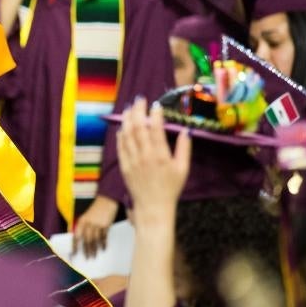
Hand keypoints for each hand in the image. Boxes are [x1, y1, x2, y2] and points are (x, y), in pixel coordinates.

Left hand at [72, 194, 118, 257]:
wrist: (107, 200)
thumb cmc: (96, 209)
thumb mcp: (86, 216)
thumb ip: (82, 226)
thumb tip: (76, 236)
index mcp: (82, 221)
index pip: (76, 235)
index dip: (75, 245)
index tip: (74, 253)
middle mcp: (88, 223)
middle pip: (86, 240)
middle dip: (86, 250)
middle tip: (87, 258)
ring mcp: (98, 224)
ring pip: (95, 240)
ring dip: (94, 249)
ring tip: (94, 256)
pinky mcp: (106, 225)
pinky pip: (104, 237)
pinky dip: (103, 244)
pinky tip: (103, 248)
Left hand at [117, 98, 190, 220]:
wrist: (153, 207)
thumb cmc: (171, 188)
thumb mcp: (183, 169)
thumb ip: (184, 149)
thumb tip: (185, 130)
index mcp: (160, 155)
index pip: (156, 129)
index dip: (155, 114)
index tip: (156, 105)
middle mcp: (144, 155)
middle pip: (138, 127)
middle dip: (138, 110)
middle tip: (140, 100)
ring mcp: (132, 160)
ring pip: (127, 134)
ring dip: (127, 119)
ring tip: (129, 108)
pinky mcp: (124, 165)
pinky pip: (120, 146)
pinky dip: (121, 134)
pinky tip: (123, 126)